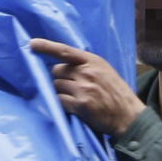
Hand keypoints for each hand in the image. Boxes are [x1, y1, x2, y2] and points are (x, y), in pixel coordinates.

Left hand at [29, 38, 145, 136]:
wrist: (130, 116)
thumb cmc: (117, 94)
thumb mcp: (106, 72)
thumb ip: (87, 66)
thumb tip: (63, 66)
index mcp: (94, 61)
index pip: (65, 51)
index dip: (47, 47)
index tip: (32, 44)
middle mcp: (87, 72)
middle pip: (57, 70)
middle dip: (60, 78)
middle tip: (73, 87)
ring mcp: (84, 88)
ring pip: (57, 86)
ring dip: (62, 92)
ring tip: (77, 98)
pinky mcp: (81, 104)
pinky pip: (60, 100)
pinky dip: (64, 104)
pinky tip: (75, 107)